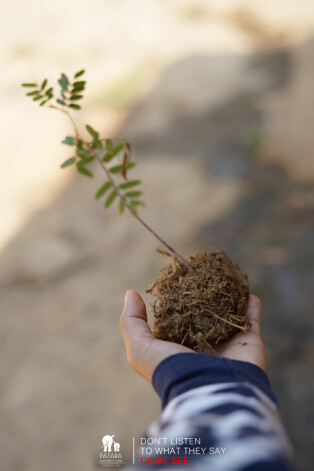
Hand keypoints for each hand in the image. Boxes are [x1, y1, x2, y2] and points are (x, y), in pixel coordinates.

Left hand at [120, 290, 266, 382]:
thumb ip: (132, 322)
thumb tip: (131, 293)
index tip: (176, 279)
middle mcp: (204, 344)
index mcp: (179, 345)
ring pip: (228, 313)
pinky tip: (247, 291)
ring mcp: (228, 343)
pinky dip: (250, 305)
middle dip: (203, 295)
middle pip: (204, 313)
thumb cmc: (172, 369)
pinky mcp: (249, 342)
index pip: (178, 317)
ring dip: (227, 296)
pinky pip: (251, 319)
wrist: (210, 390)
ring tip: (225, 276)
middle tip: (202, 273)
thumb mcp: (140, 348)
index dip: (176, 298)